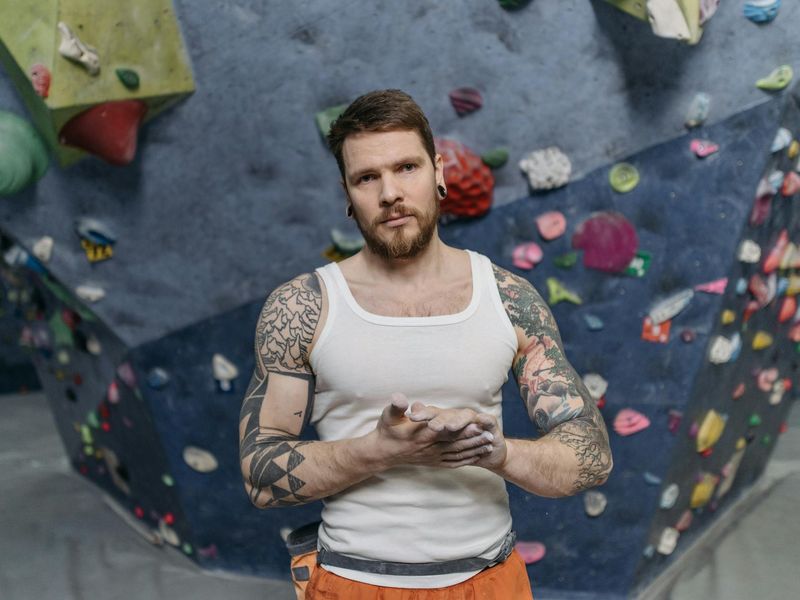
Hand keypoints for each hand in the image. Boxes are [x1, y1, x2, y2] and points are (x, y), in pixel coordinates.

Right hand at [367, 393, 490, 468]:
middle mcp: (429, 448)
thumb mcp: (388, 416)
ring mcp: (432, 457)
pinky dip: (466, 460)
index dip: (461, 428)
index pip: (445, 431)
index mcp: (421, 435)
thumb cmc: (386, 431)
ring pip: (456, 454)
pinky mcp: (433, 462)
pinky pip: (452, 462)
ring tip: (489, 445)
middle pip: (455, 444)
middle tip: (491, 435)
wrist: (382, 453)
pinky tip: (477, 457)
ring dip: (473, 450)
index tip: (476, 424)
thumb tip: (399, 398)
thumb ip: (396, 406)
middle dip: (473, 440)